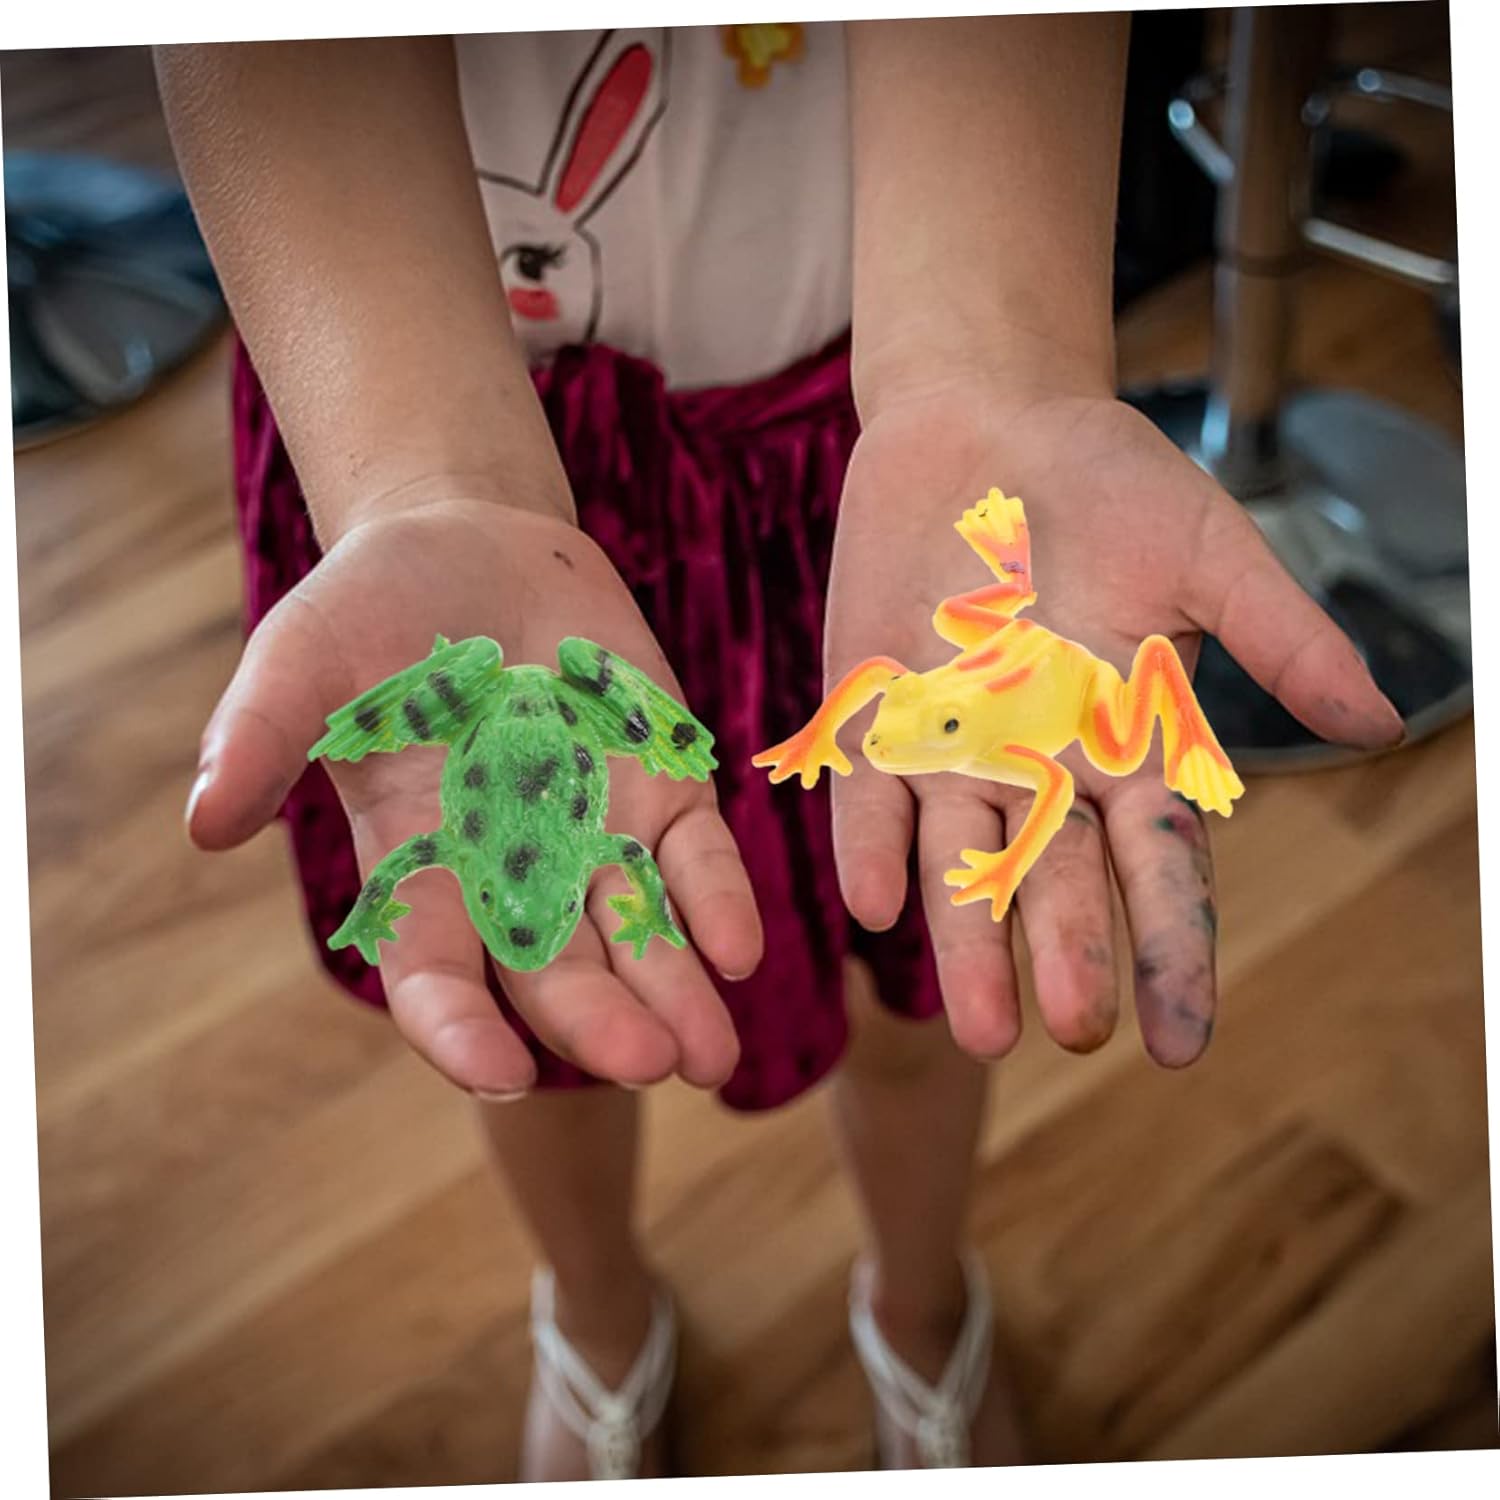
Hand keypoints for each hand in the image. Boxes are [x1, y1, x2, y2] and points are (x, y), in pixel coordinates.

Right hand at [186, 497, 762, 1095]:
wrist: (467, 544)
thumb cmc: (367, 613)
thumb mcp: (301, 660)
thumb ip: (261, 736)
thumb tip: (202, 824)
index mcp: (418, 866)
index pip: (435, 973)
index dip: (460, 1029)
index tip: (497, 1074)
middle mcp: (512, 872)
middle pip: (554, 970)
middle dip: (596, 1021)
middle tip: (647, 1064)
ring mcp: (593, 835)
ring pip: (636, 933)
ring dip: (676, 992)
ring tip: (712, 1057)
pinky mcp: (659, 787)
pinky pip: (693, 858)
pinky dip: (715, 901)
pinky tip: (739, 951)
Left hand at [827, 377, 1401, 1066]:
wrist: (982, 419)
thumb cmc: (1106, 482)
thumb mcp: (1205, 550)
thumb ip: (1278, 636)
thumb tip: (1377, 725)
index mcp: (1126, 745)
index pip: (1158, 867)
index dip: (1170, 952)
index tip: (1182, 1043)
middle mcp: (1038, 768)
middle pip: (1057, 879)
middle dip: (1066, 951)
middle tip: (1073, 1029)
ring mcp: (950, 752)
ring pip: (960, 863)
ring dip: (965, 940)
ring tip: (979, 1029)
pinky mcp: (873, 720)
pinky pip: (867, 799)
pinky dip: (871, 848)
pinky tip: (876, 904)